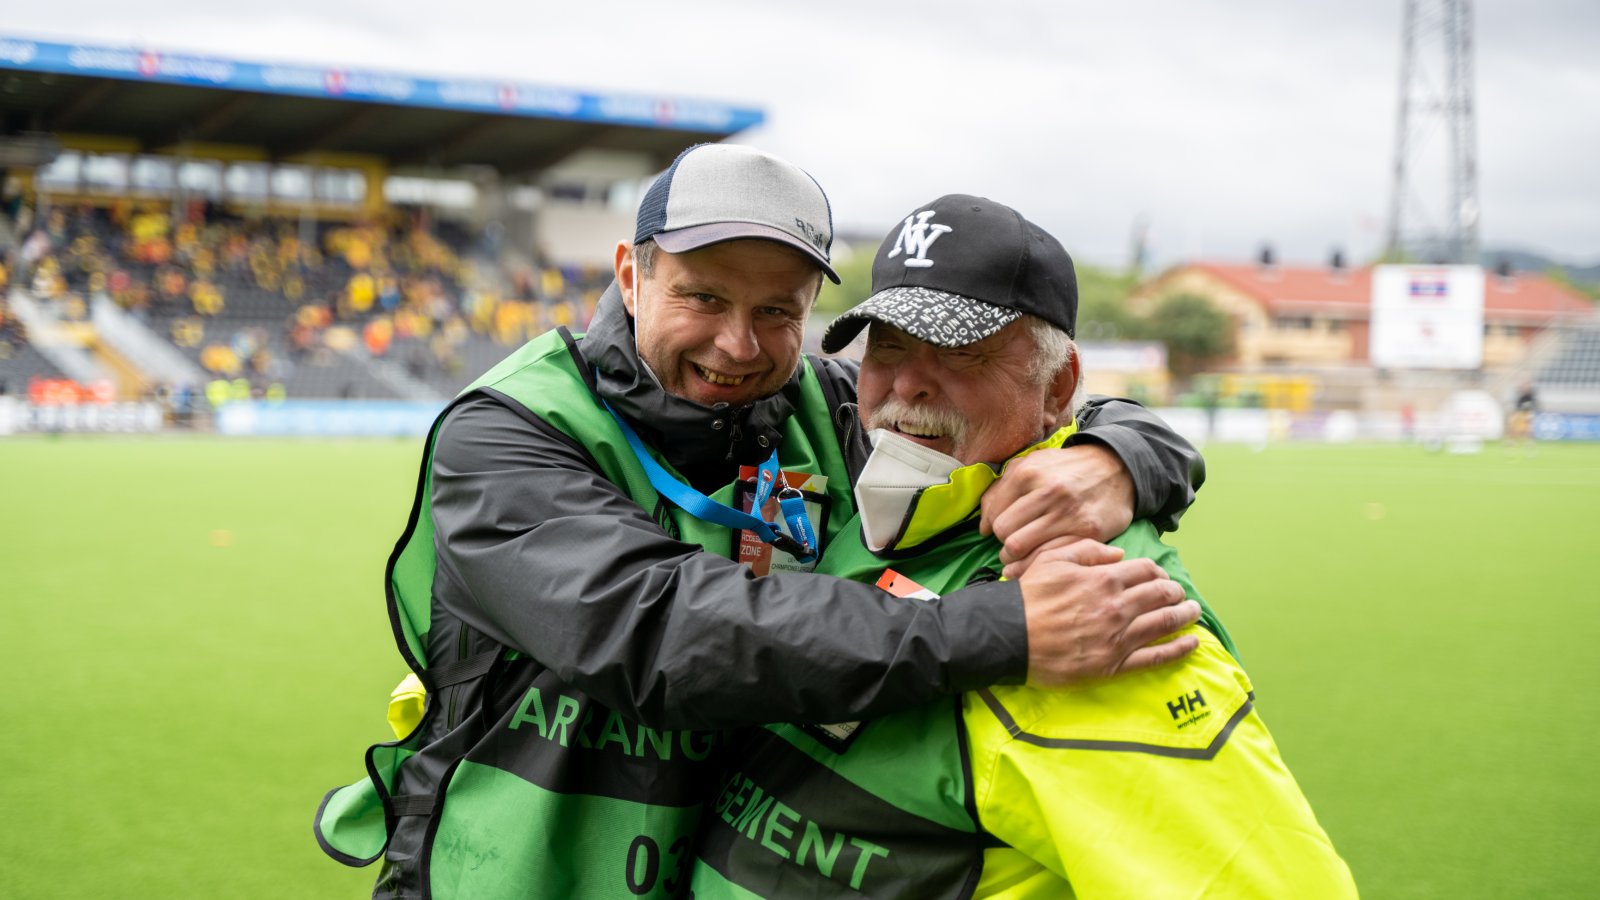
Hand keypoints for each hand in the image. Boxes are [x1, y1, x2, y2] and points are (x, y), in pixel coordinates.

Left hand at [980, 444, 1134, 571]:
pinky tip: (1040, 563)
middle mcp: (1047, 492)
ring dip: (1018, 559)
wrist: (1116, 468)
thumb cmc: (1065, 469)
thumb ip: (999, 491)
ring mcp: (1068, 513)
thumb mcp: (1030, 465)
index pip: (994, 517)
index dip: (993, 529)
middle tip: (1012, 547)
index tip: (1000, 532)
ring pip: (1023, 549)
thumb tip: (982, 527)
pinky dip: (1039, 564)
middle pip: (1006, 535)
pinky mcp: (1087, 531)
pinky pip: (1051, 556)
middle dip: (1005, 545)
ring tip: (1022, 557)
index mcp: (1027, 473)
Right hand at [1017, 540, 1199, 685]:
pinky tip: (1191, 643)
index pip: (1145, 570)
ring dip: (1185, 615)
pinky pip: (1155, 657)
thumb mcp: (1053, 559)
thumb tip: (1120, 555)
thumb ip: (1088, 551)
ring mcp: (1119, 637)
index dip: (1157, 571)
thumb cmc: (1028, 596)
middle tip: (1180, 594)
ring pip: (1164, 622)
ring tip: (1193, 612)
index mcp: (1104, 578)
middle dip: (1175, 592)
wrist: (1008, 635)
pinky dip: (1178, 649)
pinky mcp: (1114, 665)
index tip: (1159, 576)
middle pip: (1161, 594)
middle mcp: (1117, 606)